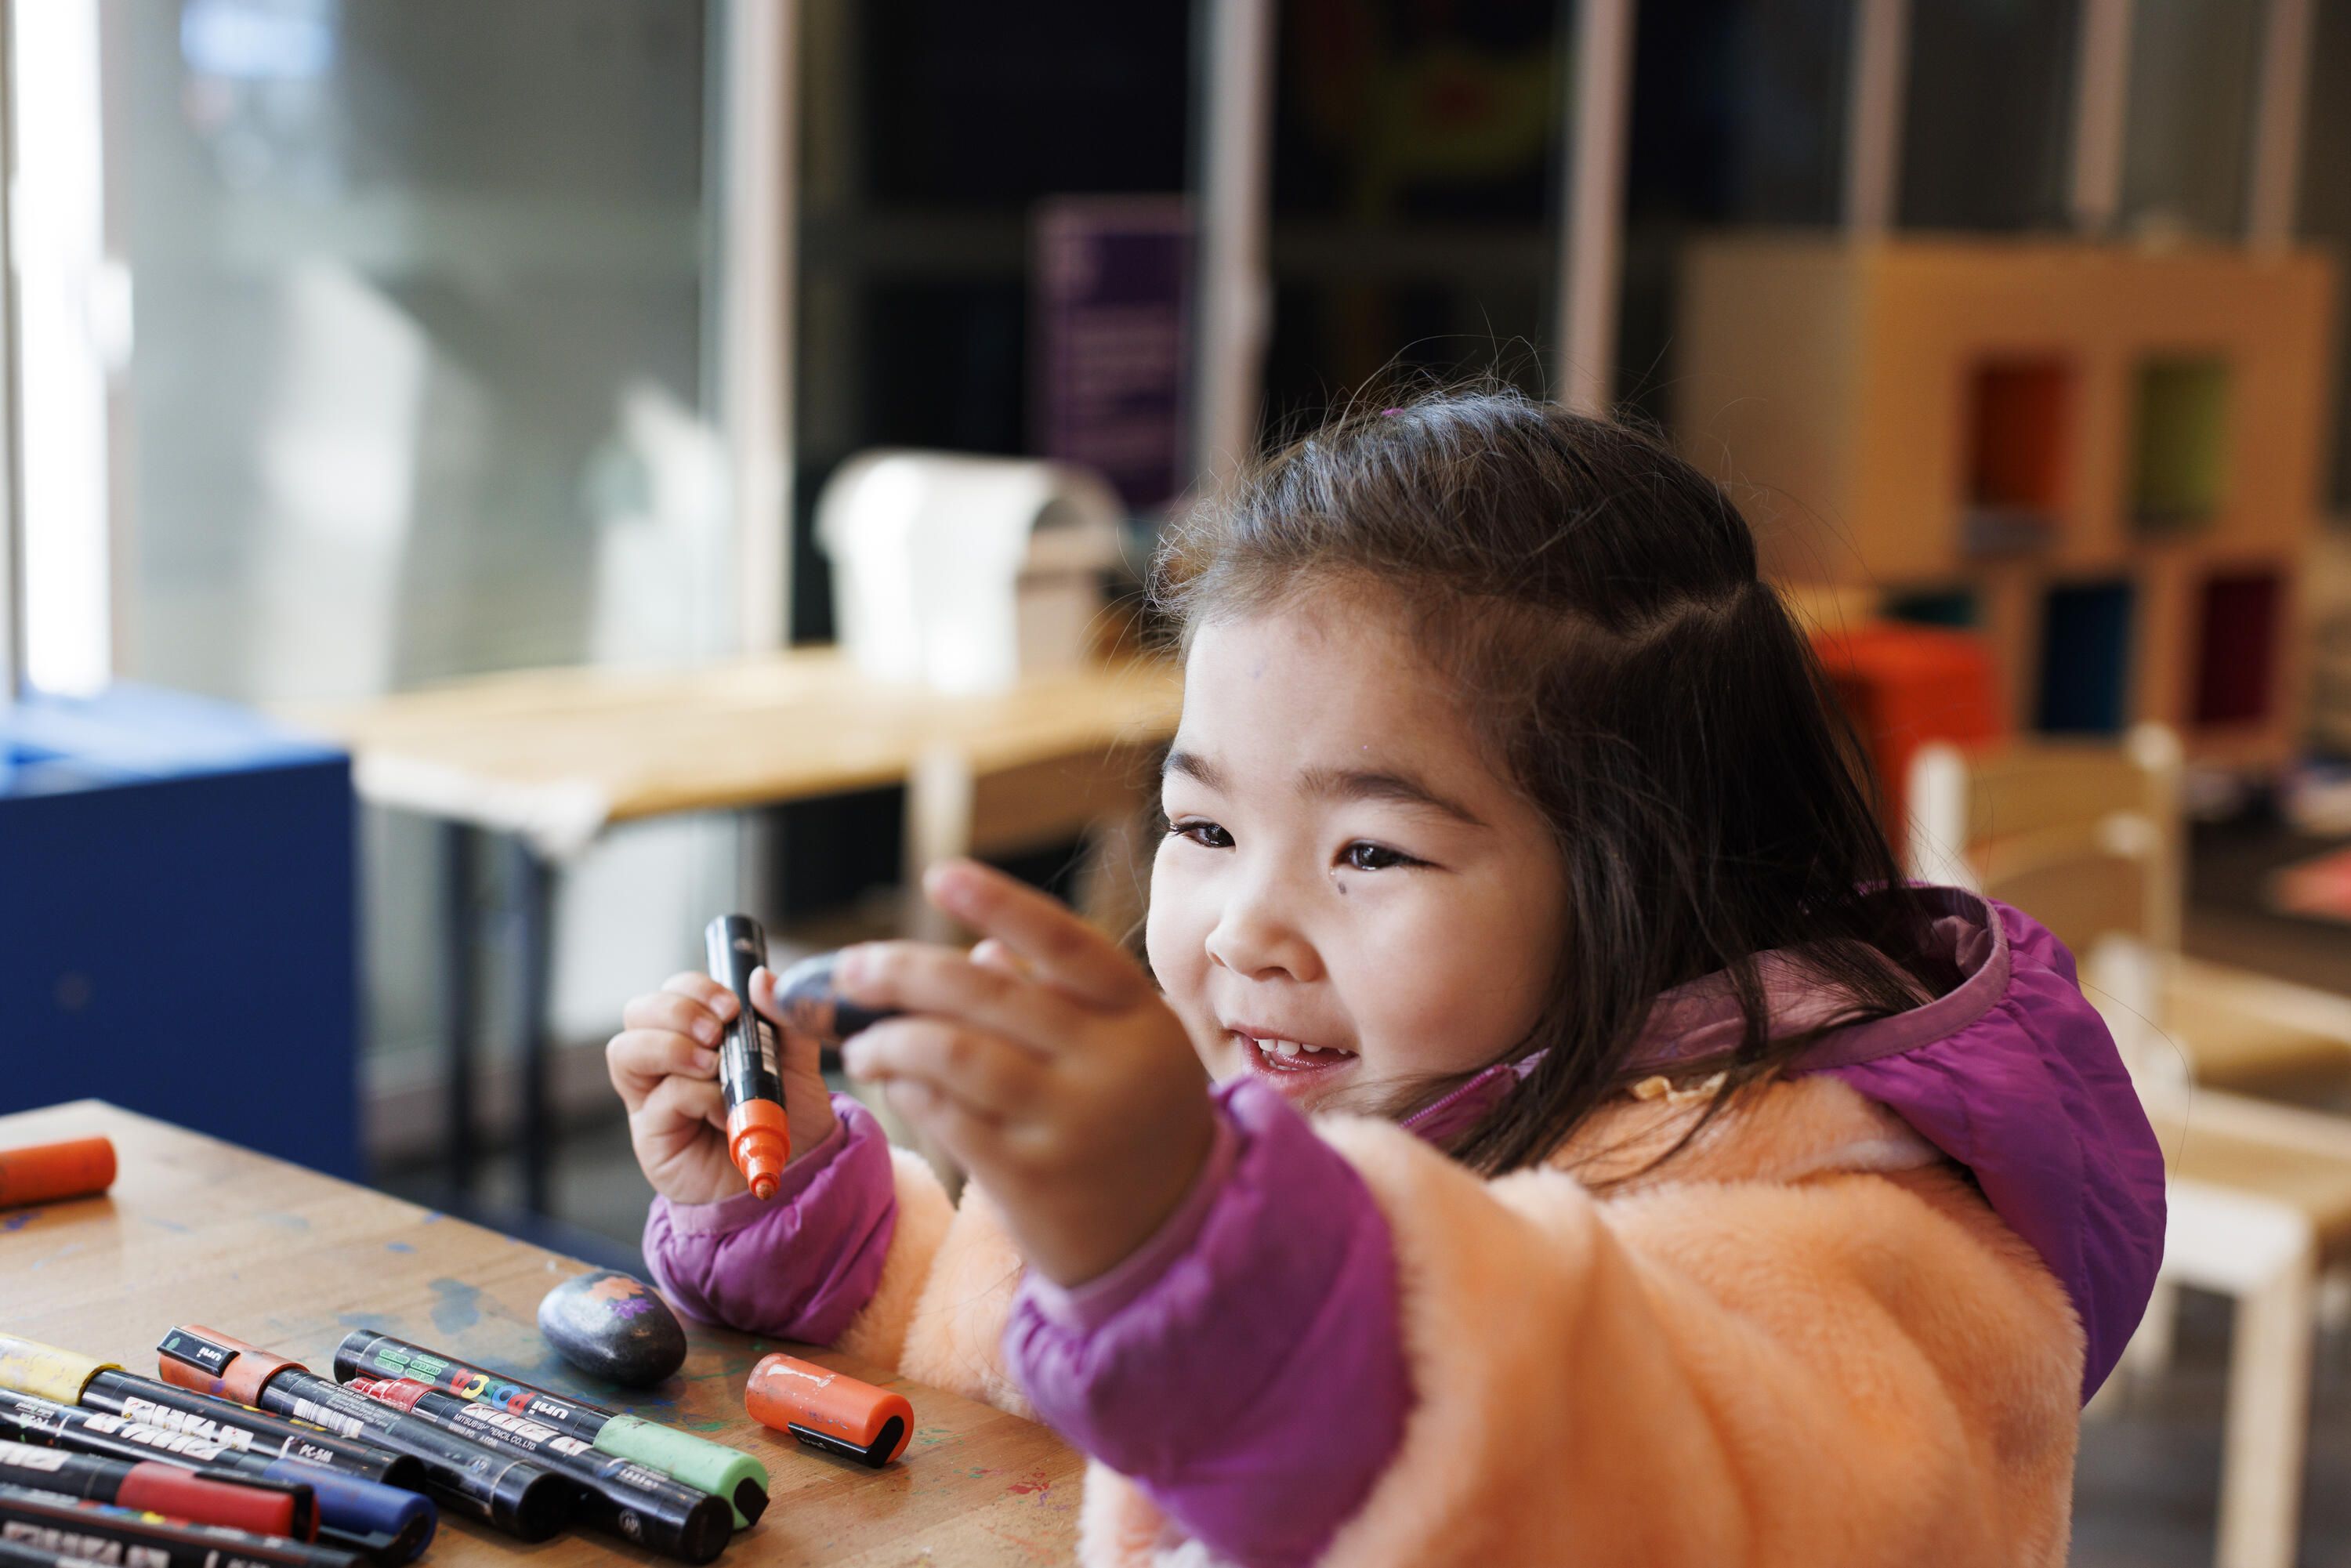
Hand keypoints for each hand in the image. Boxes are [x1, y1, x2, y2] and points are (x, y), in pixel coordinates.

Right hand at [605, 968, 839, 1204]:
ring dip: (672, 1047)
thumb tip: (761, 977)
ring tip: (713, 1066)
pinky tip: (726, 1111)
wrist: (797, 1173)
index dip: (694, 988)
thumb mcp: (798, 1060)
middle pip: (636, 1011)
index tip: (732, 1005)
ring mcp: (653, 1098)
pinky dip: (696, 1095)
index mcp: (696, 1035)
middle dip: (677, 1011)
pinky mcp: (652, 1135)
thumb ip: (783, 1018)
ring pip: (624, 1049)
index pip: (672, 991)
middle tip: (718, 1032)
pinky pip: (660, 1098)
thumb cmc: (790, 1116)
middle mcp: (665, 1062)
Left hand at [835, 859, 1216, 1287]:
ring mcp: (1072, 1124)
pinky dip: (908, 1090)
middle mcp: (1110, 1063)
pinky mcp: (1032, 1180)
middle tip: (853, 968)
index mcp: (1139, 1016)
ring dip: (892, 1039)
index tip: (939, 875)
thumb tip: (983, 950)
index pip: (1066, 943)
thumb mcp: (1126, 1047)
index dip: (1001, 902)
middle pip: (990, 994)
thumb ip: (1061, 996)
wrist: (1175, 1236)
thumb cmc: (1137, 1120)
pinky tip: (890, 1081)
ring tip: (860, 1041)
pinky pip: (948, 1118)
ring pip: (955, 1055)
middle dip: (905, 972)